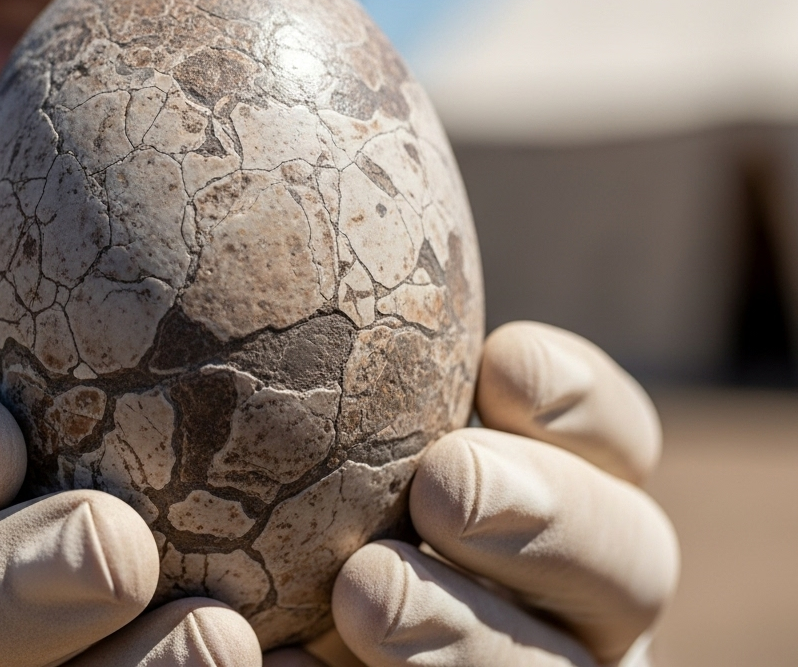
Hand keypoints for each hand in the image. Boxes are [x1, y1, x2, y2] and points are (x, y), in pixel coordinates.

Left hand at [291, 322, 678, 666]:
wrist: (286, 625)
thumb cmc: (294, 496)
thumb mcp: (336, 438)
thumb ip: (358, 391)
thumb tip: (318, 282)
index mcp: (572, 504)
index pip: (618, 442)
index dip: (582, 402)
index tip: (501, 363)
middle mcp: (584, 604)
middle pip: (628, 565)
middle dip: (548, 517)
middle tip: (444, 484)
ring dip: (462, 633)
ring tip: (360, 592)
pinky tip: (282, 663)